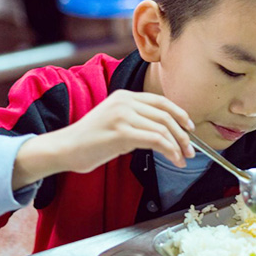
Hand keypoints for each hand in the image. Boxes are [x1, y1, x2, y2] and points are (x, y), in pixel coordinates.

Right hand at [13, 91, 194, 188]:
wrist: (64, 148)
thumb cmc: (89, 141)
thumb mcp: (115, 121)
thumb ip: (136, 120)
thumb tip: (164, 132)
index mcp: (124, 96)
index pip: (161, 101)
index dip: (179, 114)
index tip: (190, 128)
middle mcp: (124, 102)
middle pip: (166, 116)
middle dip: (183, 135)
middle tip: (191, 150)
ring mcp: (122, 116)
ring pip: (163, 129)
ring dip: (178, 146)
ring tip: (183, 159)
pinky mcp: (121, 132)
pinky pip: (156, 140)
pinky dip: (170, 151)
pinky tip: (174, 160)